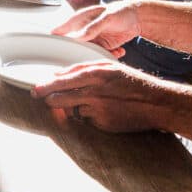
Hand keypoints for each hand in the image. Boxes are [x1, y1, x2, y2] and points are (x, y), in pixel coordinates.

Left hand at [31, 60, 171, 132]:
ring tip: (86, 102)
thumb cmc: (131, 82)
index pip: (61, 82)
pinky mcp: (102, 124)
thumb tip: (57, 74)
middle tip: (46, 99)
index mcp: (95, 74)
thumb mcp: (108, 67)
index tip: (35, 89)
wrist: (156, 103)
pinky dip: (87, 116)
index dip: (45, 87)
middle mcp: (94, 92)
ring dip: (71, 108)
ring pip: (71, 110)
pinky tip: (100, 111)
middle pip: (59, 99)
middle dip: (50, 100)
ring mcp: (97, 110)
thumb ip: (82, 69)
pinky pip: (86, 120)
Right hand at [51, 1, 139, 57]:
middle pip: (73, 47)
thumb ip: (91, 28)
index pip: (59, 31)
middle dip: (81, 54)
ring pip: (88, 54)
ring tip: (112, 51)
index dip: (54, 41)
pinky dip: (111, 56)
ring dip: (100, 56)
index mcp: (78, 20)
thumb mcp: (106, 18)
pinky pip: (102, 56)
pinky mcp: (103, 47)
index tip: (58, 51)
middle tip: (93, 56)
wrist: (137, 17)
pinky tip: (120, 51)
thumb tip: (77, 38)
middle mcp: (83, 32)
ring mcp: (93, 40)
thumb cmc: (120, 11)